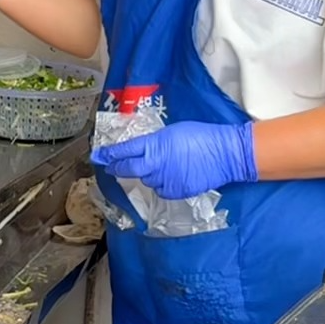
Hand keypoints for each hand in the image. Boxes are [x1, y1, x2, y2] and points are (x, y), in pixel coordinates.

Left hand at [91, 121, 258, 199]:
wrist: (226, 154)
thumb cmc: (201, 136)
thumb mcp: (172, 132)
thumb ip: (153, 142)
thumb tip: (141, 149)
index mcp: (154, 145)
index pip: (124, 151)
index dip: (109, 154)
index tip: (98, 156)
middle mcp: (155, 164)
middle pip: (127, 169)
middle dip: (117, 167)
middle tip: (111, 166)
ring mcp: (165, 180)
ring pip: (145, 179)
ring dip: (146, 174)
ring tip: (160, 165)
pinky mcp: (176, 191)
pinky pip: (160, 189)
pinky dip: (161, 184)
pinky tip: (171, 175)